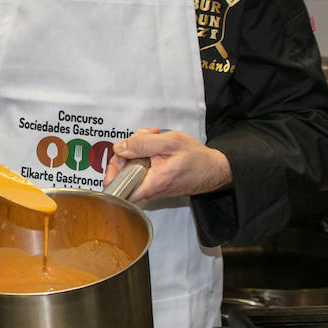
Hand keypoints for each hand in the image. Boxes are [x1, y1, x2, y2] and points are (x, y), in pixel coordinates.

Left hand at [104, 128, 231, 201]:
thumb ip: (142, 144)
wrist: (214, 169)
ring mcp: (152, 187)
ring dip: (138, 150)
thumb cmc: (197, 158)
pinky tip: (156, 146)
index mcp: (152, 182)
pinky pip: (141, 168)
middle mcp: (150, 190)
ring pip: (132, 168)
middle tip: (141, 138)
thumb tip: (120, 148)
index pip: (119, 189)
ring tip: (153, 139)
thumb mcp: (169, 142)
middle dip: (128, 151)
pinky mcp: (154, 182)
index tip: (118, 157)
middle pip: (123, 173)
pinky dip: (145, 154)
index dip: (112, 172)